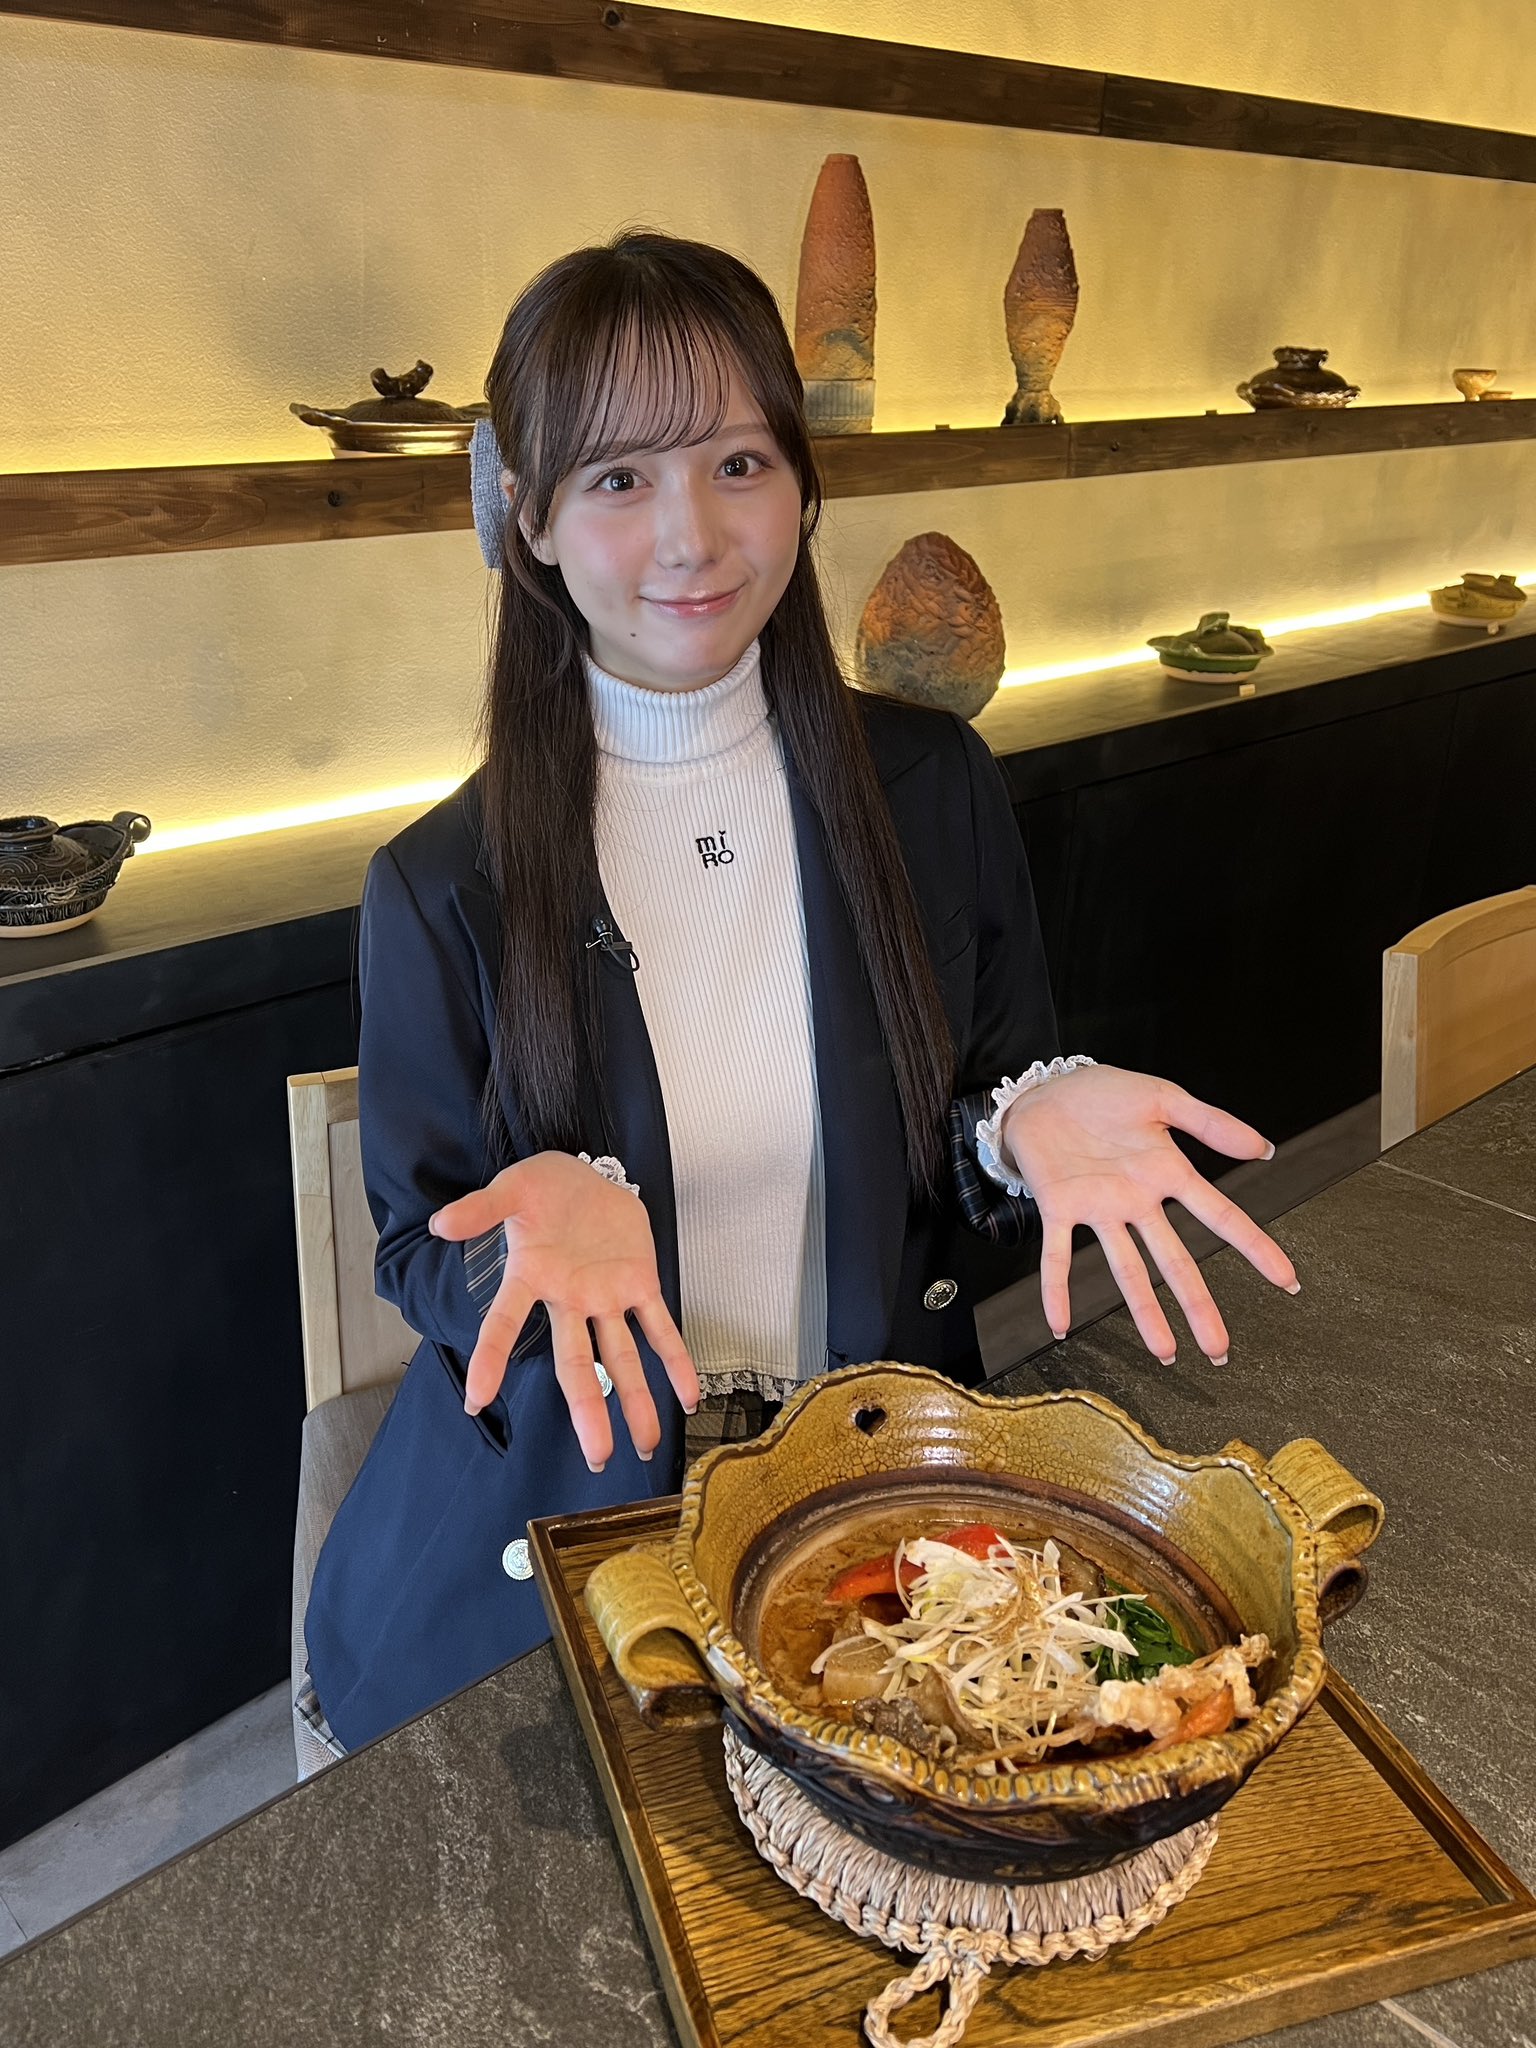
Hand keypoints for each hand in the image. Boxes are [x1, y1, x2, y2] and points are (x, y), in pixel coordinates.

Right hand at [428, 1152, 698, 1470]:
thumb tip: (440, 1222)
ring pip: (621, 1357)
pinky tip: (689, 1398)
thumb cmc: (542, 1189)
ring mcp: (605, 1297)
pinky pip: (661, 1328)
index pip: (503, 1326)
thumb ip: (480, 1208)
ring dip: (635, 1400)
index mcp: (532, 1279)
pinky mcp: (638, 1283)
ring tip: (646, 1445)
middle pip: (576, 1364)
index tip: (475, 1400)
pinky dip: (676, 1360)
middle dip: (588, 1410)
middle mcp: (569, 1300)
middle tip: (597, 1457)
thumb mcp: (510, 1190)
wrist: (582, 1174)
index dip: (490, 1360)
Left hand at [1000, 1064, 1298, 1364]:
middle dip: (1198, 1306)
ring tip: (1165, 1352)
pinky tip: (1061, 1324)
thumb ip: (1212, 1123)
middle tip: (1219, 1350)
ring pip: (1125, 1269)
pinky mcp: (1058, 1207)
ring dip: (1145, 1312)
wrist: (1044, 1088)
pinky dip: (1057, 1290)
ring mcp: (1098, 1208)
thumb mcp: (1162, 1098)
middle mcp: (1136, 1201)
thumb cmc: (1102, 1094)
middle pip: (1175, 1261)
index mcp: (1167, 1174)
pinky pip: (1057, 1256)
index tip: (1287, 1280)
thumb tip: (1265, 1149)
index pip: (1220, 1216)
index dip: (1254, 1247)